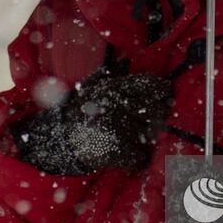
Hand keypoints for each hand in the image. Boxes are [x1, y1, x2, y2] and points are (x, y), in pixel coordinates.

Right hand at [10, 64, 173, 175]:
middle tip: (151, 122)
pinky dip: (137, 160)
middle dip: (156, 119)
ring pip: (149, 135)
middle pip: (155, 111)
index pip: (149, 84)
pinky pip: (140, 157)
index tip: (165, 95)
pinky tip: (129, 157)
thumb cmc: (77, 113)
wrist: (57, 141)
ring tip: (134, 139)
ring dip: (145, 139)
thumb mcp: (90, 88)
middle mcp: (118, 104)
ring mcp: (118, 126)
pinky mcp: (115, 149)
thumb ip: (110, 75)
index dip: (162, 90)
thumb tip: (126, 62)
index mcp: (113, 88)